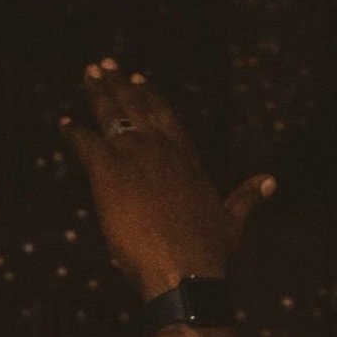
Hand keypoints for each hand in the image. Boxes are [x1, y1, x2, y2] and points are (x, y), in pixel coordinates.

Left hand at [62, 60, 274, 300]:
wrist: (184, 271)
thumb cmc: (209, 253)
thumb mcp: (233, 221)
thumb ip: (248, 197)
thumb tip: (272, 181)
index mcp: (186, 159)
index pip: (165, 117)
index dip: (149, 96)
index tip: (138, 78)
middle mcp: (160, 151)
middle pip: (136, 107)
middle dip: (119, 85)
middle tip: (104, 65)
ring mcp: (134, 159)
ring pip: (111, 116)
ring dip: (97, 94)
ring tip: (88, 75)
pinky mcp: (109, 176)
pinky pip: (86, 145)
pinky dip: (74, 133)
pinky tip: (64, 124)